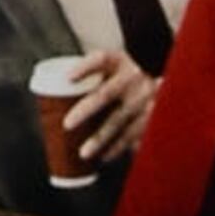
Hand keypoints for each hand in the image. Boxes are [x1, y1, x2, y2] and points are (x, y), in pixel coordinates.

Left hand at [51, 50, 156, 170]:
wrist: (162, 83)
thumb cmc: (123, 79)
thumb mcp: (112, 69)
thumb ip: (90, 76)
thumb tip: (53, 93)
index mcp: (119, 61)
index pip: (100, 58)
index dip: (84, 67)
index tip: (68, 77)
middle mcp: (132, 78)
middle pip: (105, 94)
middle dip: (85, 110)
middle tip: (67, 124)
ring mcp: (144, 98)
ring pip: (118, 120)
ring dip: (99, 138)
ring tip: (83, 153)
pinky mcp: (151, 117)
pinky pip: (132, 135)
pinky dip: (116, 148)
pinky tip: (103, 157)